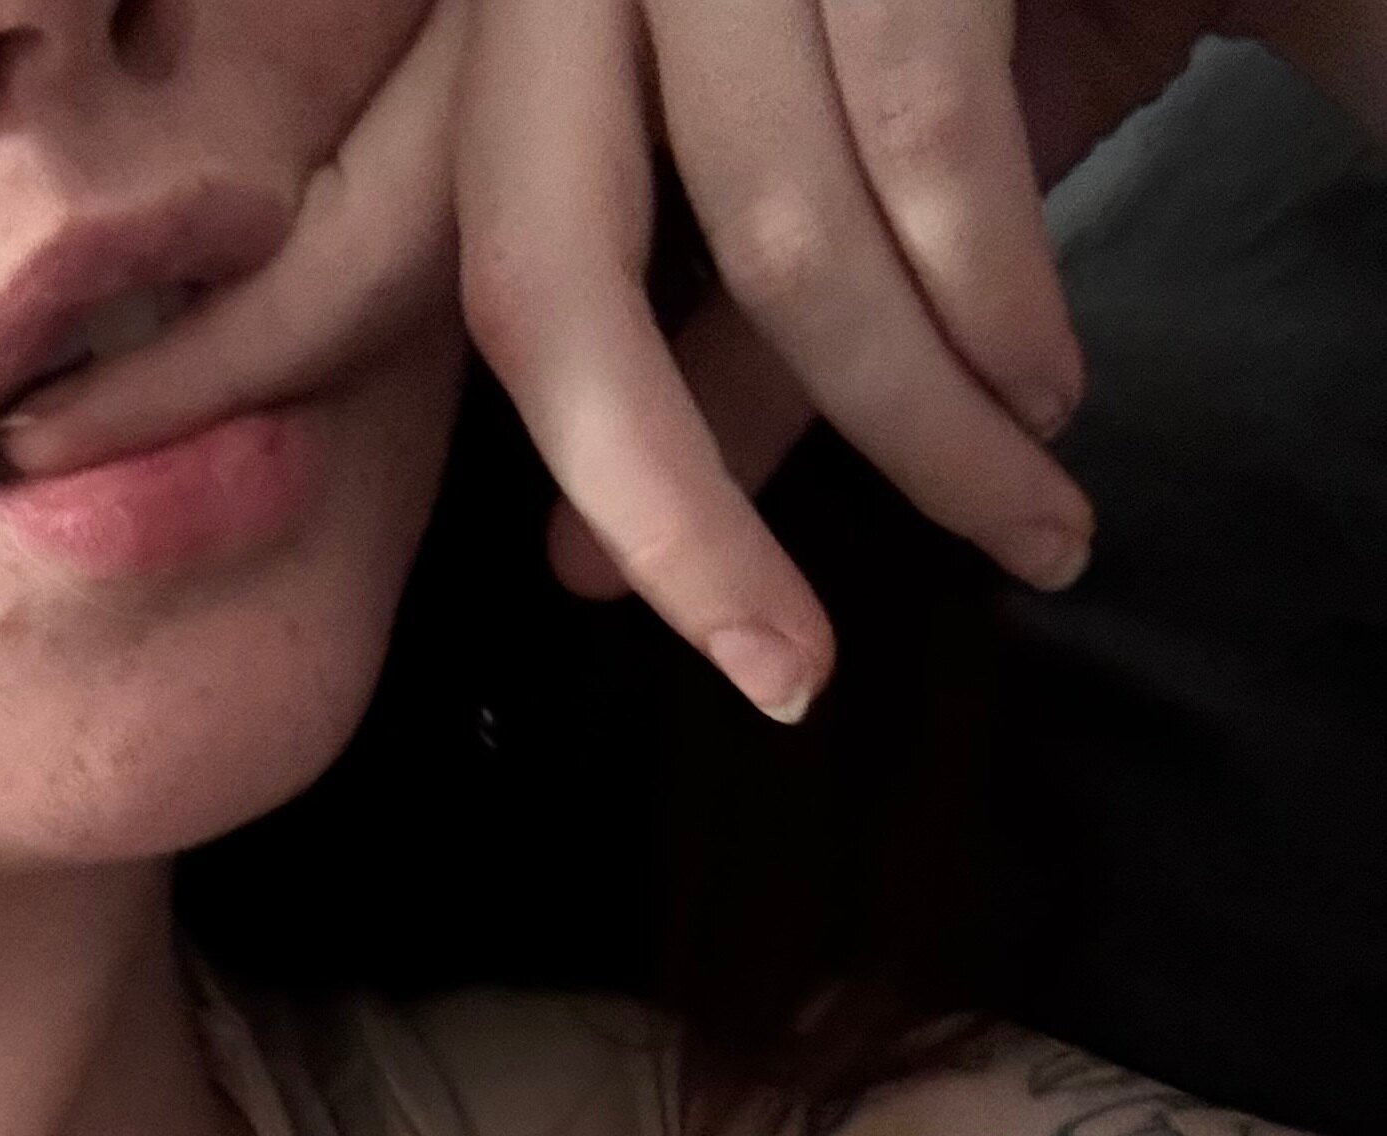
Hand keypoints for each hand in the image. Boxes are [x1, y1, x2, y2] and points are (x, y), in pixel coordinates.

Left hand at [459, 0, 1261, 722]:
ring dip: (920, 425)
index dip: (526, 458)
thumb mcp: (822, 169)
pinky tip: (1047, 384)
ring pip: (779, 236)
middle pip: (554, 277)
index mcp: (545, 15)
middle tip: (791, 675)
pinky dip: (995, 297)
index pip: (482, 269)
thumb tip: (591, 567)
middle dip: (679, 517)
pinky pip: (924, 136)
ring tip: (1020, 512)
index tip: (597, 611)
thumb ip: (712, 346)